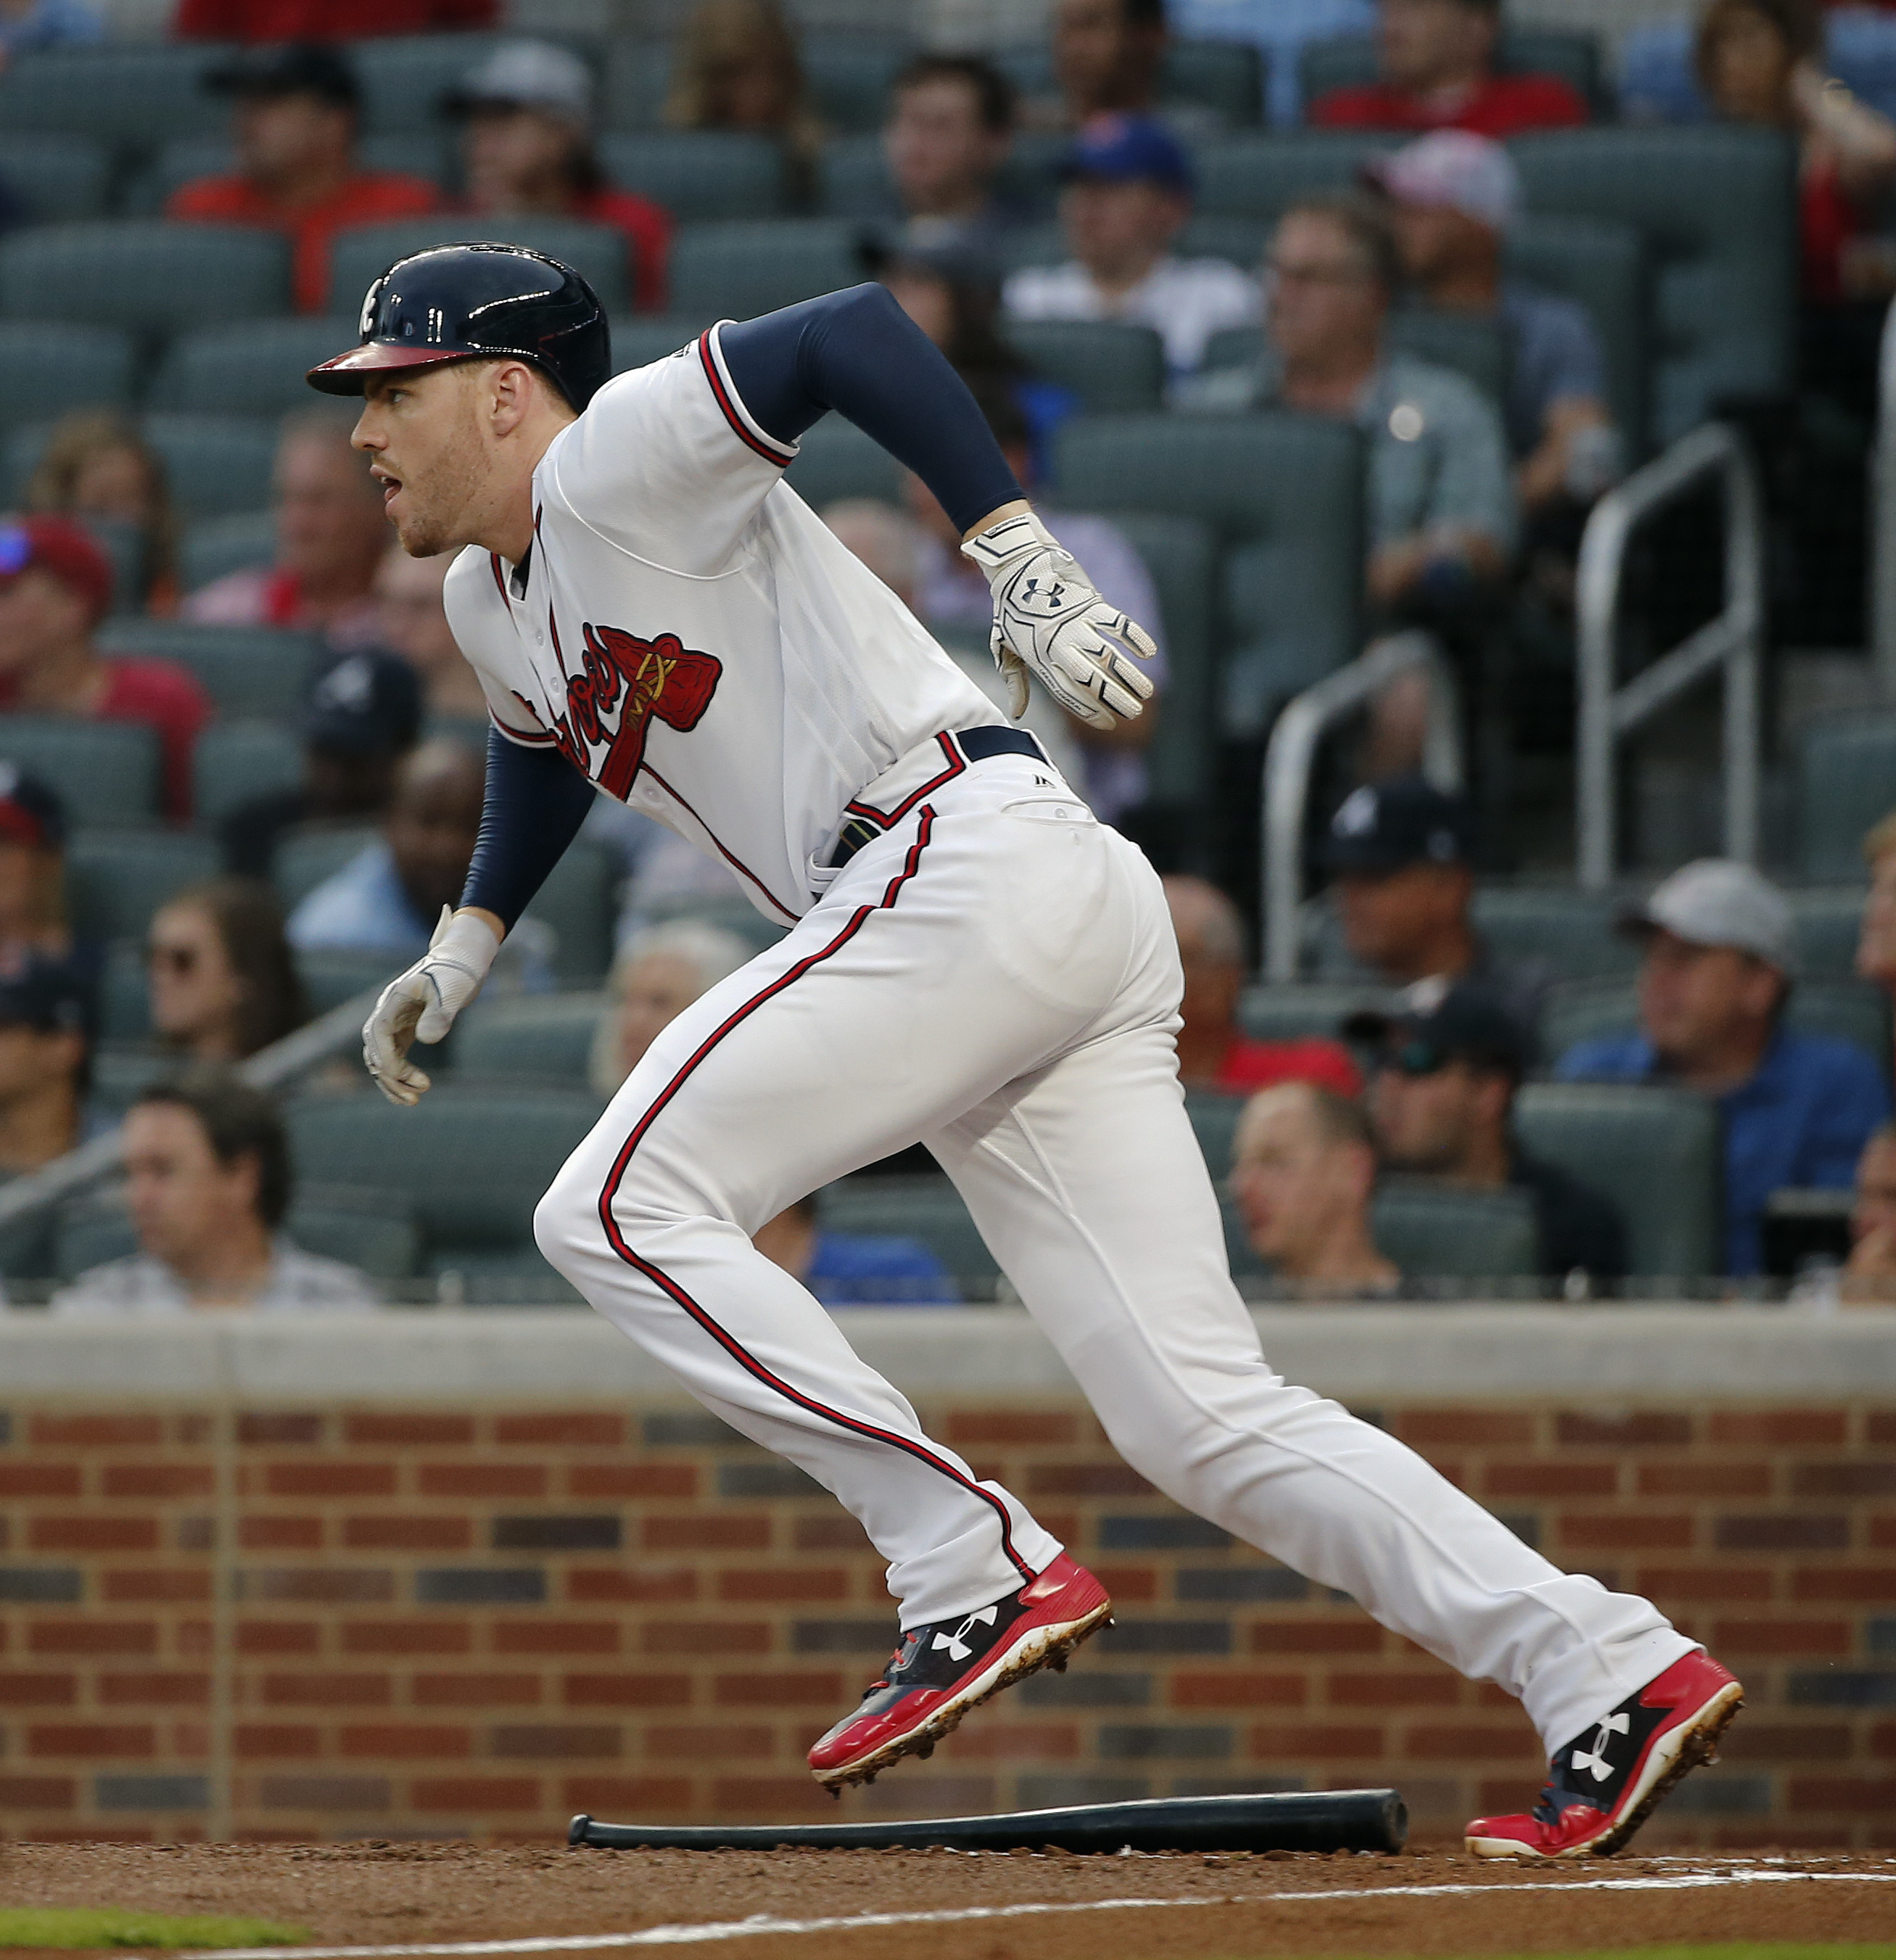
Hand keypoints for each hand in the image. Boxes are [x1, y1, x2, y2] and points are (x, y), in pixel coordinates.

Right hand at [362, 907, 500, 1105]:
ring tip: (415, 1101)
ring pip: (382, 1059)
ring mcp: (395, 1023)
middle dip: (391, 1077)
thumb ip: (440, 1014)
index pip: (378, 1034)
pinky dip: (401, 1076)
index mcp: (393, 1001)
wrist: (462, 962)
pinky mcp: (406, 1030)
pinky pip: (394, 1057)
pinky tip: (416, 1090)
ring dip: (394, 1082)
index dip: (387, 1058)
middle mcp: (387, 1013)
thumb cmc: (456, 973)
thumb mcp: (452, 991)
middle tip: (417, 1097)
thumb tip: (427, 1040)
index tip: (406, 1077)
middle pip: (375, 1051)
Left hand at [960, 509, 1155, 732]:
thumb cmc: (1010, 611)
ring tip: (1147, 692)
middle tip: (1134, 713)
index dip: (1090, 711)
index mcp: (1039, 659)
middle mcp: (1058, 644)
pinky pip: (1116, 622)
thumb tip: (1016, 713)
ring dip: (1129, 675)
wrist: (1017, 567)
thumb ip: (1014, 681)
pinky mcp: (1090, 603)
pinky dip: (1135, 636)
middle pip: (1091, 679)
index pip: (1068, 693)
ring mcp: (1076, 624)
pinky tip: (1149, 652)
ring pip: (1107, 655)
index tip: (1109, 724)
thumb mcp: (1004, 648)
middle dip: (1114, 698)